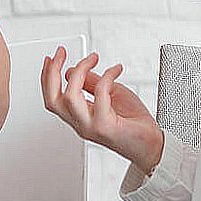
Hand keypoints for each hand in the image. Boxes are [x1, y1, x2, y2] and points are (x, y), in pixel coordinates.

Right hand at [40, 47, 164, 173]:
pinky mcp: (105, 126)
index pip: (52, 99)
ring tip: (92, 59)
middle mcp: (81, 124)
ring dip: (80, 71)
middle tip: (61, 53)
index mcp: (79, 118)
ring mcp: (91, 127)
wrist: (154, 146)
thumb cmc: (135, 125)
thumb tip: (73, 71)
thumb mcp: (110, 96)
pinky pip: (100, 94)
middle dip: (51, 72)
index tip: (51, 58)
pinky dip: (107, 76)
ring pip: (69, 97)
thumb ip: (92, 85)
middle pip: (53, 99)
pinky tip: (116, 69)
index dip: (46, 77)